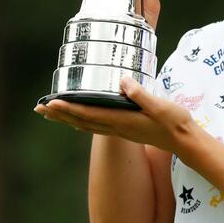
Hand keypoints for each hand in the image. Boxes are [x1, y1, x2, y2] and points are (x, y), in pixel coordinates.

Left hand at [34, 78, 195, 150]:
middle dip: (60, 114)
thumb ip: (141, 94)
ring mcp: (120, 130)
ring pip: (86, 125)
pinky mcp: (125, 130)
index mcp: (122, 120)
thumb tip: (121, 81)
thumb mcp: (160, 105)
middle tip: (39, 108)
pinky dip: (82, 122)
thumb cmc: (174, 122)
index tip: (51, 102)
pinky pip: (96, 126)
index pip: (90, 113)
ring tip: (51, 113)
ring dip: (67, 119)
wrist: (184, 141)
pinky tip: (78, 122)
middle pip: (82, 121)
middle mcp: (117, 127)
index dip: (69, 108)